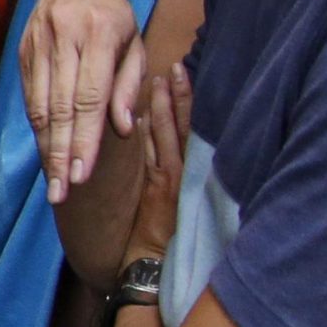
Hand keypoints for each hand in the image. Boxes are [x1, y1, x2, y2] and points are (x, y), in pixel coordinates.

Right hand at [19, 0, 145, 202]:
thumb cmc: (114, 16)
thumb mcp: (134, 43)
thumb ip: (129, 84)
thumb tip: (123, 129)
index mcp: (99, 34)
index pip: (89, 97)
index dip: (86, 139)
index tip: (84, 176)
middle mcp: (63, 38)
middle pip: (60, 108)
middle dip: (61, 154)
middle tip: (62, 193)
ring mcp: (37, 44)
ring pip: (40, 106)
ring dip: (47, 148)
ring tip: (53, 182)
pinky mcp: (22, 51)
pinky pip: (29, 96)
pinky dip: (38, 128)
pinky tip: (46, 152)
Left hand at [127, 63, 192, 260]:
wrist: (153, 258)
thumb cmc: (159, 228)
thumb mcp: (168, 192)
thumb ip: (161, 164)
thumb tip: (145, 127)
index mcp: (187, 168)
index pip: (186, 125)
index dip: (183, 99)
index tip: (178, 75)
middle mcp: (181, 168)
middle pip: (179, 123)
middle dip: (175, 95)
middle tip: (171, 67)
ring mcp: (170, 176)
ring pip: (166, 134)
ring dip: (162, 106)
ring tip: (157, 80)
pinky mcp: (159, 187)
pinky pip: (152, 154)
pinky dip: (147, 133)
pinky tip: (140, 114)